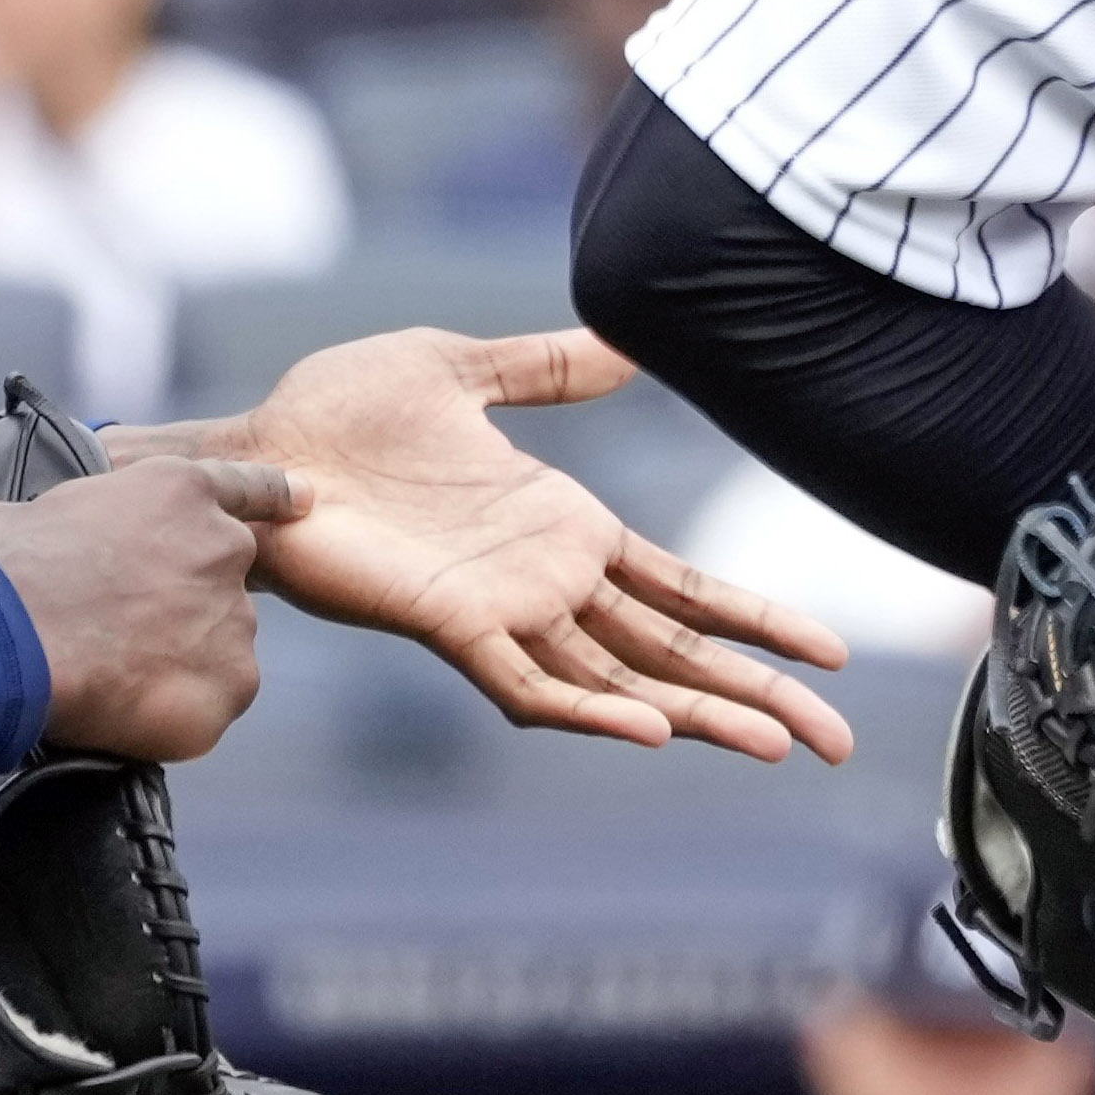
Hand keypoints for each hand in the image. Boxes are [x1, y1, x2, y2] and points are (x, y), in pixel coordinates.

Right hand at [0, 435, 294, 759]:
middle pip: (224, 581)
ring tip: (118, 672)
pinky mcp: (230, 686)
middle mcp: (219, 550)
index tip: (300, 500)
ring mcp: (232, 621)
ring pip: (221, 645)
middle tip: (126, 629)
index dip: (271, 495)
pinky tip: (134, 709)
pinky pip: (214, 702)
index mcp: (175, 494)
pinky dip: (183, 709)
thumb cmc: (1, 578)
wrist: (12, 649)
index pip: (245, 486)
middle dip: (185, 604)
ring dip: (184, 658)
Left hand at [174, 328, 858, 761]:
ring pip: (621, 681)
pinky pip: (530, 685)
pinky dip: (589, 711)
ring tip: (773, 746)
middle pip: (673, 652)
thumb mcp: (461, 369)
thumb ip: (543, 369)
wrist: (257, 447)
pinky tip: (648, 731)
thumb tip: (623, 348)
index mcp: (561, 529)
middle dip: (757, 694)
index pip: (681, 589)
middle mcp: (545, 584)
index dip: (754, 620)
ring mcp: (503, 612)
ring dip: (697, 714)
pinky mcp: (451, 625)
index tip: (831, 651)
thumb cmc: (338, 412)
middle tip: (837, 742)